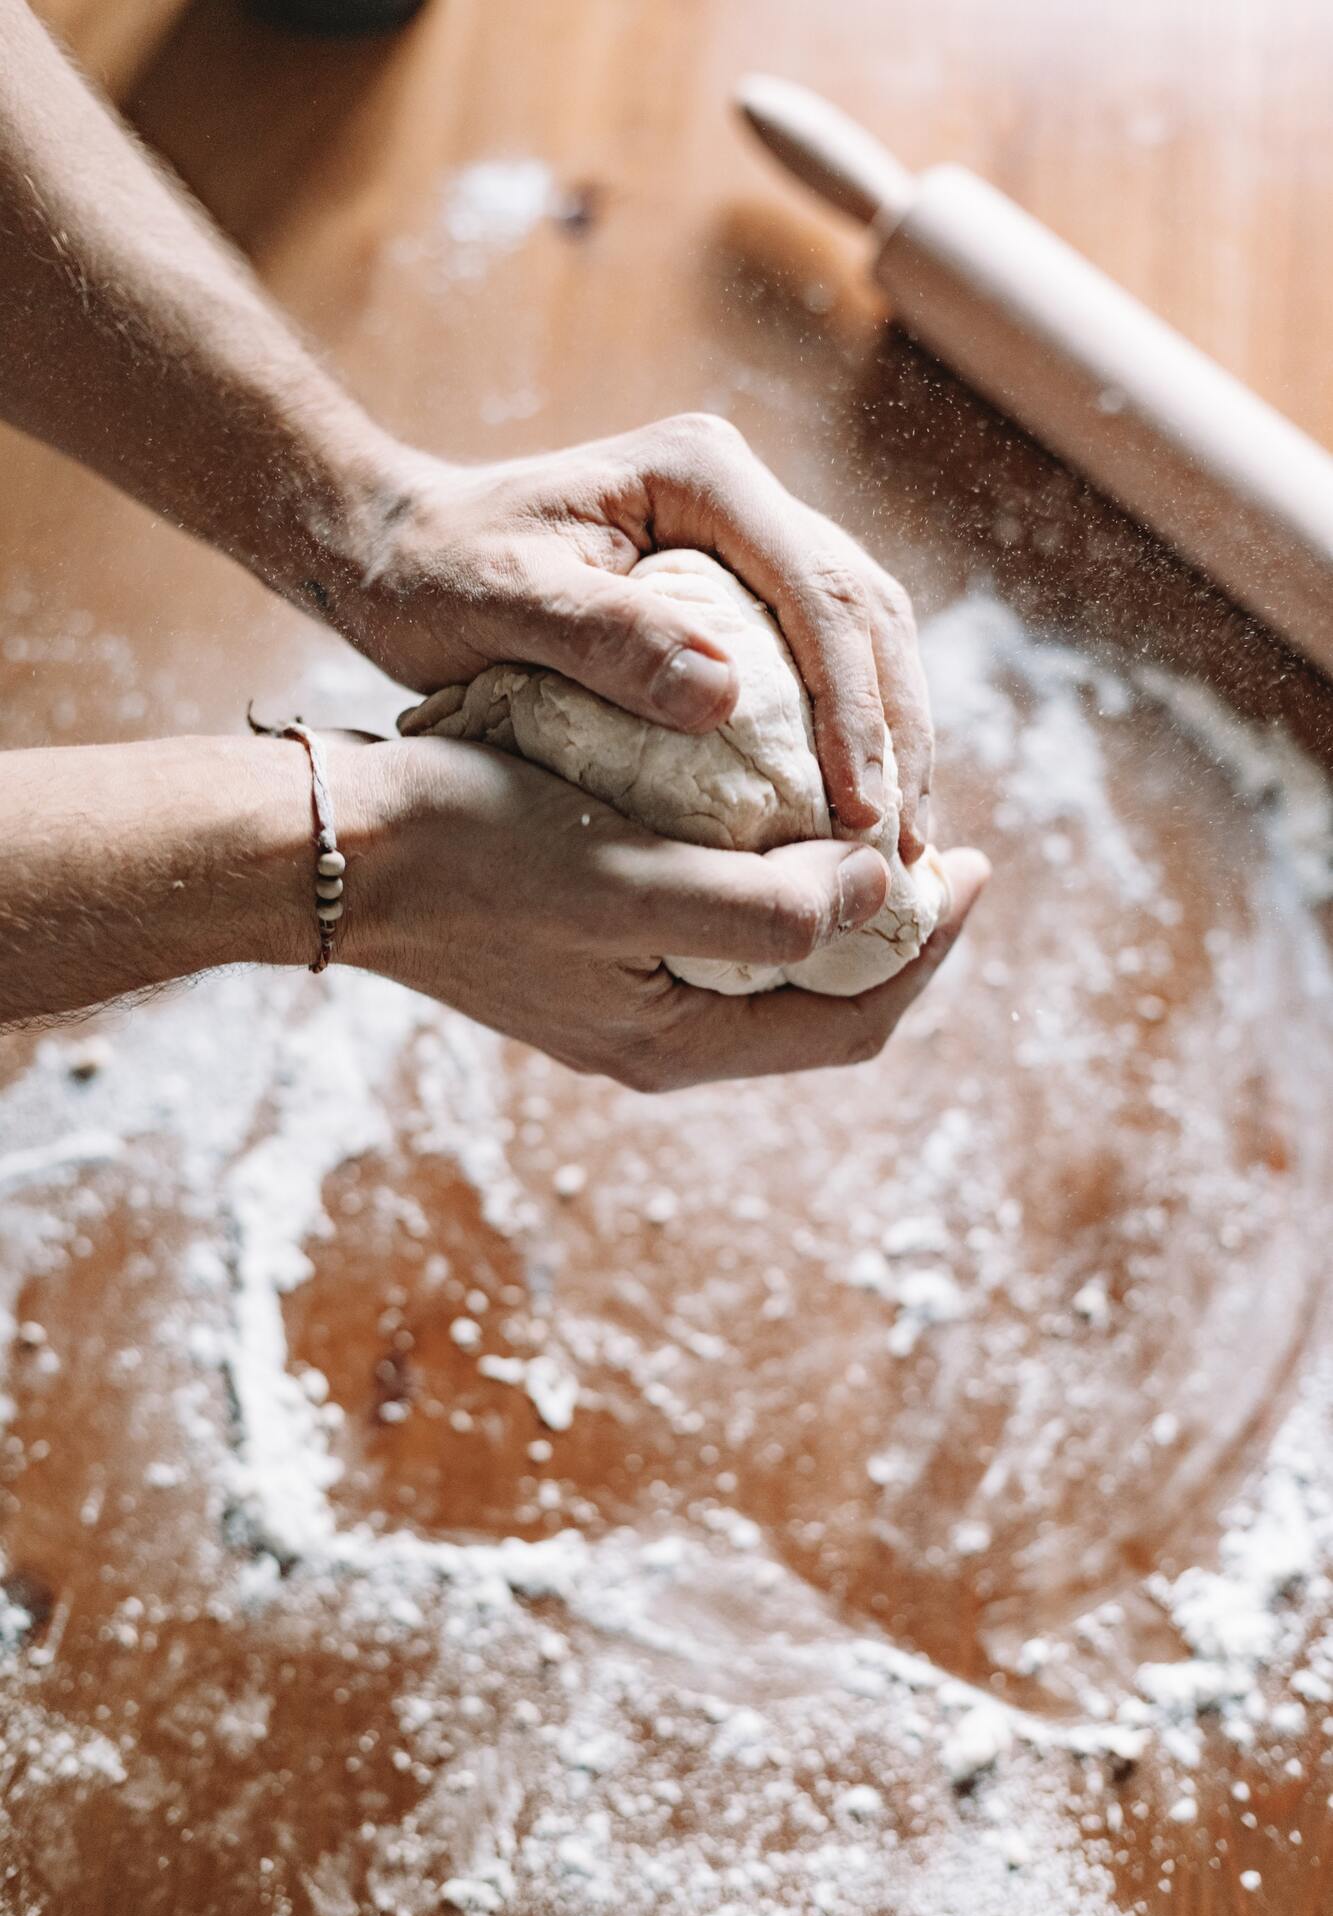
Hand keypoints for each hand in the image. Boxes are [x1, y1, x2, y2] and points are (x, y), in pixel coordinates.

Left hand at [323, 417, 932, 857]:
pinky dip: (851, 733)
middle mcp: (741, 495)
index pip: (818, 595)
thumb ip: (605, 640)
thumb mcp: (501, 605)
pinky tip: (851, 809)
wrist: (392, 546)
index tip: (859, 814)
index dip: (853, 710)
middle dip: (897, 731)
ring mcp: (746, 538)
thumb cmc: (431, 573)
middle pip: (866, 612)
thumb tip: (725, 696)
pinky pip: (824, 660)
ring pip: (862, 636)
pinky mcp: (737, 589)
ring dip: (892, 737)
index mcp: (703, 475)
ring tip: (897, 841)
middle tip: (905, 844)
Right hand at [334, 736, 986, 1090]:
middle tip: (939, 846)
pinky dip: (767, 892)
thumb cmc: (473, 849)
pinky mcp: (588, 962)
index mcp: (677, 1041)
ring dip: (833, 911)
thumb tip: (888, 894)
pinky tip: (771, 826)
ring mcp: (620, 1007)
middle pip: (821, 1004)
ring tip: (873, 832)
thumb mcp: (628, 875)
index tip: (972, 860)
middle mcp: (657, 1041)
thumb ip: (766, 906)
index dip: (930, 947)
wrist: (337, 851)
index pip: (853, 1019)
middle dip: (894, 932)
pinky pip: (714, 942)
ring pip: (770, 973)